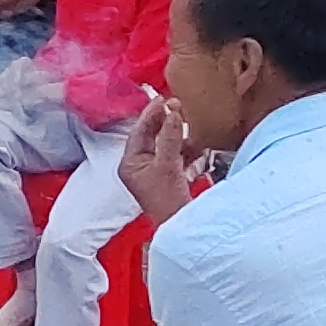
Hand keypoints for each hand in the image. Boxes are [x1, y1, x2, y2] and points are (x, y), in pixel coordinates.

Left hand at [117, 91, 192, 223]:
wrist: (182, 226)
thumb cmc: (168, 201)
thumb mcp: (168, 164)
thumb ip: (170, 137)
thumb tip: (173, 113)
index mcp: (129, 164)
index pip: (138, 132)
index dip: (151, 114)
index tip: (163, 100)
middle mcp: (138, 168)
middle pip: (151, 137)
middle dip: (165, 123)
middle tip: (177, 106)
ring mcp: (153, 174)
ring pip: (165, 146)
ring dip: (177, 135)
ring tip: (187, 122)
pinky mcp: (169, 180)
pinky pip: (176, 158)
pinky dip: (186, 150)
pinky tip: (196, 143)